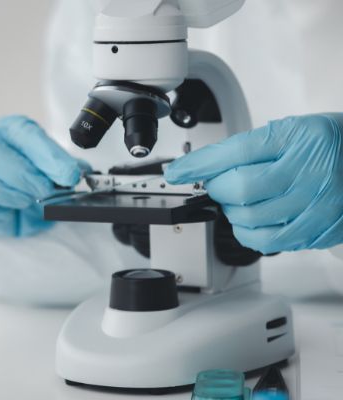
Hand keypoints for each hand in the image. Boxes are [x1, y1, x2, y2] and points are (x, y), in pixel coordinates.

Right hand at [0, 115, 89, 236]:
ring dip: (0, 192)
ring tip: (26, 203)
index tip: (69, 174)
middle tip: (44, 190)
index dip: (46, 155)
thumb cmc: (38, 181)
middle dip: (19, 173)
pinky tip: (9, 218)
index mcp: (10, 131)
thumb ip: (65, 171)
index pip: (23, 134)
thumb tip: (74, 173)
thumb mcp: (57, 173)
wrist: (24, 206)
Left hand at [165, 114, 342, 253]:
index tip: (175, 171)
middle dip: (218, 188)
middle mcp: (309, 172)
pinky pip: (270, 241)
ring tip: (239, 201)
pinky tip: (251, 221)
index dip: (198, 164)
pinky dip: (249, 233)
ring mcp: (316, 204)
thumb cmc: (326, 144)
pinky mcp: (319, 229)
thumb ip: (247, 148)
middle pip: (240, 187)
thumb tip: (201, 167)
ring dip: (231, 211)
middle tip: (220, 184)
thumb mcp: (289, 130)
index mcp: (297, 139)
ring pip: (250, 218)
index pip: (235, 152)